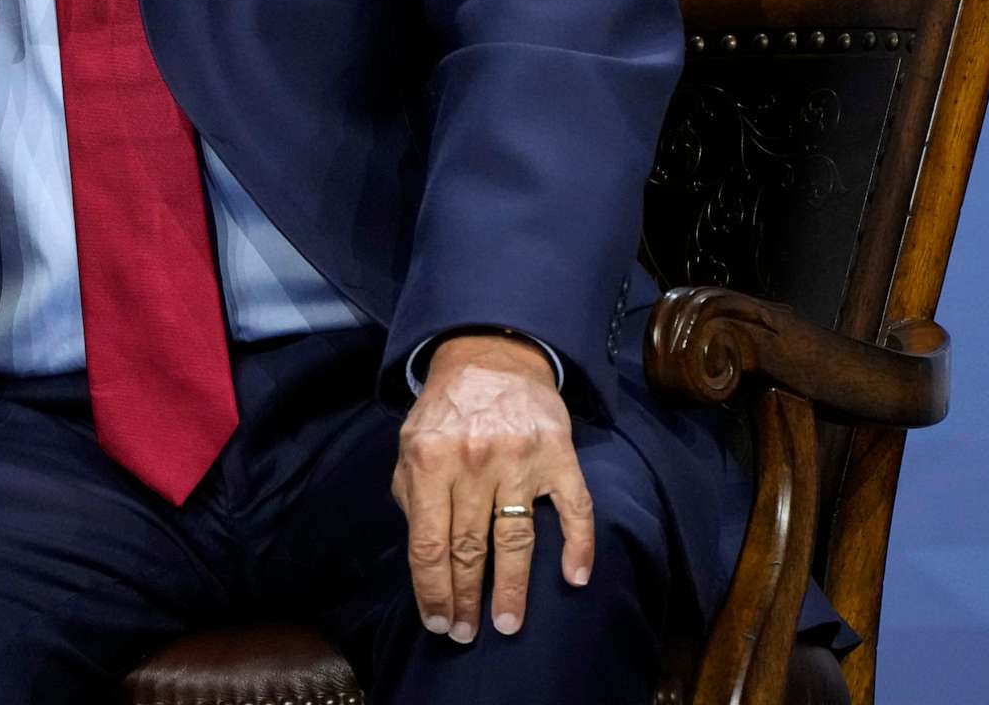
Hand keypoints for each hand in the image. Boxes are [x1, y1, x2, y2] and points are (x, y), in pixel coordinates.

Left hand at [392, 334, 593, 643]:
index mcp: (430, 459)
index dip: (431, 591)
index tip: (437, 622)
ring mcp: (520, 459)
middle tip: (466, 634)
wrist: (492, 355)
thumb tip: (422, 555)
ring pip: (516, 539)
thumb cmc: (447, 409)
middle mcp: (475, 461)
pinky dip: (578, 546)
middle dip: (466, 599)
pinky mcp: (559, 455)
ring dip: (511, 588)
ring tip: (506, 623)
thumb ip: (411, 494)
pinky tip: (574, 577)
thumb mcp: (410, 442)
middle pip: (468, 548)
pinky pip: (574, 508)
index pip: (429, 544)